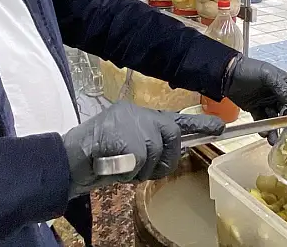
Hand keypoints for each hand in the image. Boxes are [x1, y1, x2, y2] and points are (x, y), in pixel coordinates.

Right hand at [62, 101, 224, 198]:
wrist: (65, 158)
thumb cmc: (94, 155)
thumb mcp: (125, 144)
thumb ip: (147, 143)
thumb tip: (174, 149)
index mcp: (138, 113)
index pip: (175, 118)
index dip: (199, 124)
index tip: (220, 127)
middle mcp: (139, 114)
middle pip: (171, 139)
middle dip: (161, 160)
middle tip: (138, 167)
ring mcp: (134, 125)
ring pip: (156, 156)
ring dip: (139, 170)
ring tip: (118, 164)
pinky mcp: (129, 141)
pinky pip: (140, 166)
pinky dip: (127, 173)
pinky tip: (112, 166)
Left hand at [223, 55, 286, 144]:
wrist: (226, 74)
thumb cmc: (250, 70)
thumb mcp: (268, 76)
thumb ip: (283, 90)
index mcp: (284, 83)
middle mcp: (278, 95)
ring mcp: (267, 103)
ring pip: (275, 118)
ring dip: (275, 129)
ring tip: (273, 139)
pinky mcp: (256, 110)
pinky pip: (262, 120)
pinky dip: (263, 128)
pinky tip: (263, 133)